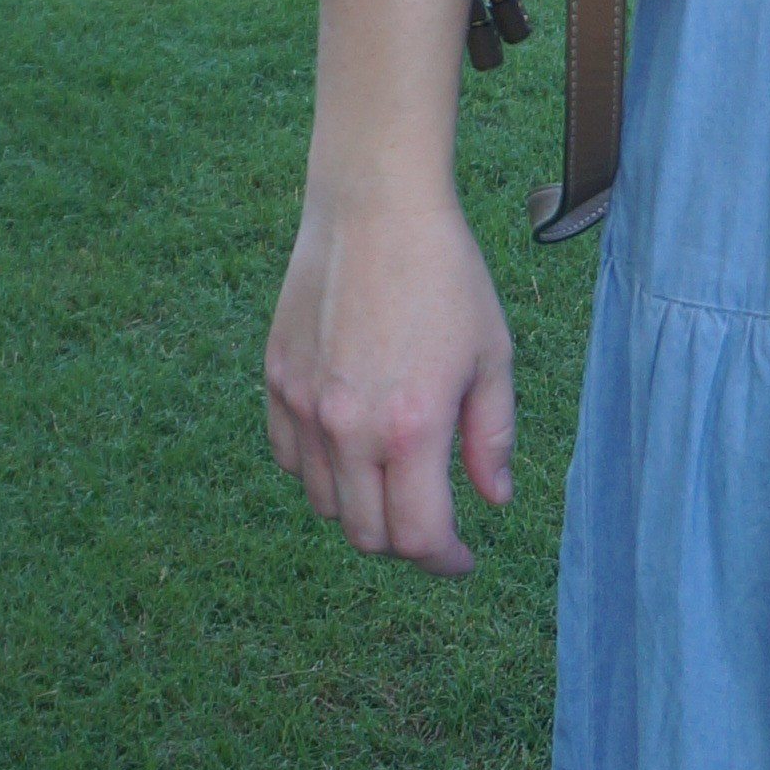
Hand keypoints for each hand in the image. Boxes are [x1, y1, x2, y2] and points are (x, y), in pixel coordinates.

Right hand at [264, 194, 515, 576]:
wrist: (373, 208)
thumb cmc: (446, 276)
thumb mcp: (493, 356)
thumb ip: (492, 437)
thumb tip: (493, 499)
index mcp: (411, 428)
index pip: (417, 536)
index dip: (444, 561)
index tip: (462, 559)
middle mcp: (348, 428)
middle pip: (367, 534)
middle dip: (406, 542)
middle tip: (434, 522)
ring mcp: (304, 407)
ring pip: (325, 503)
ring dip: (363, 507)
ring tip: (396, 477)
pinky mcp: (275, 381)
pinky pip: (289, 459)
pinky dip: (320, 471)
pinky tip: (352, 446)